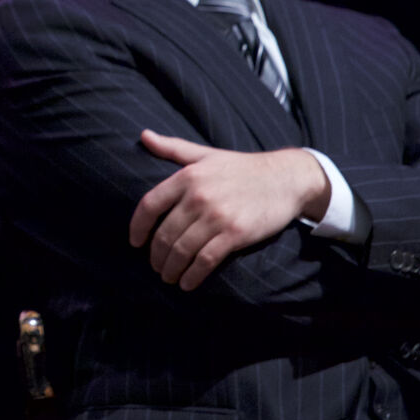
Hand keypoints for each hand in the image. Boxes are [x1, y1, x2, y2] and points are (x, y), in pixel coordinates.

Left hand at [128, 129, 330, 290]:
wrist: (284, 178)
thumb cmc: (241, 167)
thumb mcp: (205, 154)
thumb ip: (172, 148)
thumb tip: (143, 136)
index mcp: (187, 176)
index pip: (149, 205)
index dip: (137, 227)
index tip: (134, 242)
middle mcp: (198, 196)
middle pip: (164, 234)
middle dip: (155, 256)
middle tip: (155, 266)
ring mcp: (217, 216)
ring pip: (182, 250)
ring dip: (171, 269)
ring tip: (168, 277)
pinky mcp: (235, 234)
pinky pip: (205, 260)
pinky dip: (192, 276)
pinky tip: (187, 283)